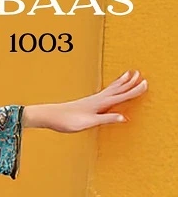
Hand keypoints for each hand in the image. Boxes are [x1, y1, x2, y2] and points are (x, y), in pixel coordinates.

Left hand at [23, 70, 147, 131]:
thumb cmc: (68, 121)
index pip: (121, 96)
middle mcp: (97, 99)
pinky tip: (110, 89)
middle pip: (117, 89)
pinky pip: (104, 92)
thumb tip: (123, 118)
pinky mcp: (87, 102)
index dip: (134, 90)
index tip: (145, 83)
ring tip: (129, 74)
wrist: (51, 116)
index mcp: (100, 104)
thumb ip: (107, 120)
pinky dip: (111, 87)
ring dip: (121, 82)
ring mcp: (92, 100)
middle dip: (130, 82)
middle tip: (140, 73)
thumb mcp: (89, 123)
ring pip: (111, 89)